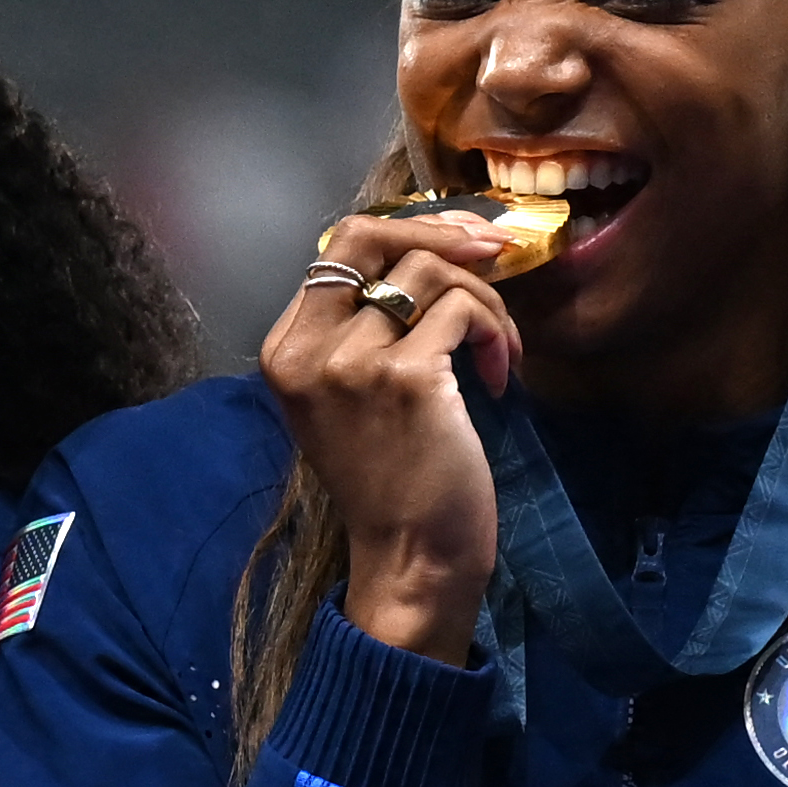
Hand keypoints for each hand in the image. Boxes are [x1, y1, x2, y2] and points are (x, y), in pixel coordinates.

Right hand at [248, 208, 513, 660]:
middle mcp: (307, 350)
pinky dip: (495, 333)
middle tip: (495, 249)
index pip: (338, 247)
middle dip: (444, 230)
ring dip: (484, 299)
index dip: (405, 228)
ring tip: (501, 347)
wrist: (411, 558)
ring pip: (430, 270)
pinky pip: (462, 310)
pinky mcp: (406, 378)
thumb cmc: (393, 480)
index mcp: (285, 350)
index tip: (458, 239)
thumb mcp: (349, 396)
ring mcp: (352, 363)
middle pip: (372, 236)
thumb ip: (362, 326)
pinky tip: (502, 375)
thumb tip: (428, 244)